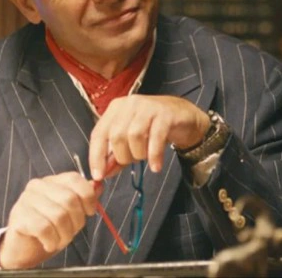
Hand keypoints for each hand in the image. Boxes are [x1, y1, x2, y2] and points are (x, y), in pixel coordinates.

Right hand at [0, 172, 101, 269]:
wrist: (23, 250)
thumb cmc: (49, 230)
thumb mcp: (71, 214)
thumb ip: (84, 198)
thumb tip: (98, 185)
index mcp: (52, 181)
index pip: (75, 179)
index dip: (88, 197)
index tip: (90, 212)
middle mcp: (38, 186)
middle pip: (70, 199)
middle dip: (77, 221)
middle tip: (71, 233)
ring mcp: (26, 200)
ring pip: (59, 216)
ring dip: (64, 235)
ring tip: (59, 240)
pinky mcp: (19, 217)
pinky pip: (45, 228)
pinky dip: (52, 241)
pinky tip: (49, 244)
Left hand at [89, 95, 209, 179]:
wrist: (185, 116)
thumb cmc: (154, 128)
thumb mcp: (132, 142)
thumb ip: (116, 156)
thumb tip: (102, 174)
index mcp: (116, 109)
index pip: (98, 134)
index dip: (96, 156)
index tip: (98, 176)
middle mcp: (129, 104)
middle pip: (116, 135)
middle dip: (123, 156)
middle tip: (134, 161)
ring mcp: (148, 107)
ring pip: (134, 135)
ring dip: (139, 154)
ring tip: (146, 158)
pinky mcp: (165, 114)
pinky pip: (155, 137)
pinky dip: (154, 155)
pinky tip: (156, 166)